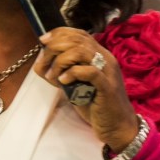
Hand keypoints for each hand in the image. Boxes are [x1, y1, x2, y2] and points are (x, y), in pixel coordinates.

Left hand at [35, 26, 138, 151]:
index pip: (79, 34)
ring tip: (52, 76)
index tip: (43, 41)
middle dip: (54, 48)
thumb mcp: (76, 84)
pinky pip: (89, 71)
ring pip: (81, 52)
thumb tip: (42, 63)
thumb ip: (64, 71)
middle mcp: (105, 58)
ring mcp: (108, 71)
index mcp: (99, 55)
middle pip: (77, 40)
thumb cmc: (96, 105)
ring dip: (60, 61)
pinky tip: (63, 81)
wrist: (118, 126)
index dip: (59, 33)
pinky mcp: (108, 86)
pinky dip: (72, 73)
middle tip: (44, 63)